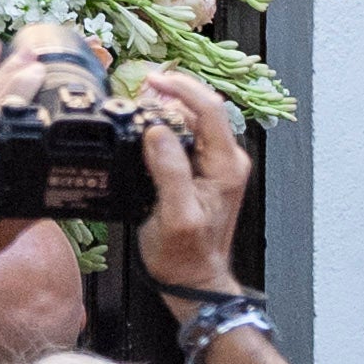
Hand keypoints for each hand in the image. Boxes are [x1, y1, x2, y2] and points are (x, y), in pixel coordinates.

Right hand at [133, 71, 251, 301]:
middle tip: (137, 91)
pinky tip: (146, 127)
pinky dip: (166, 125)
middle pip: (202, 108)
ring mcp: (216, 164)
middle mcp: (226, 159)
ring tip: (138, 106)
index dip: (180, 88)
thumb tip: (157, 131)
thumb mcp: (175, 216)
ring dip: (166, 108)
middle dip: (170, 93)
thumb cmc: (185, 257)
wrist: (193, 281)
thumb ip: (170, 172)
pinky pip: (186, 135)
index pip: (210, 108)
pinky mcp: (202, 170)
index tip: (150, 82)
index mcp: (226, 166)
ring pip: (193, 119)